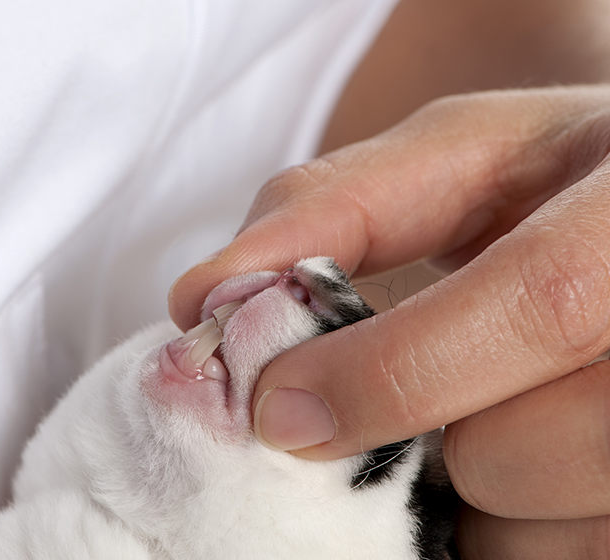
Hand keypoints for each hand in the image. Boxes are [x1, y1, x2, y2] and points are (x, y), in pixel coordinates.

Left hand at [169, 85, 609, 557]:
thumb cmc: (541, 180)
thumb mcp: (449, 161)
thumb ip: (327, 209)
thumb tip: (204, 300)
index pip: (543, 303)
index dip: (393, 370)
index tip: (278, 410)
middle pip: (525, 449)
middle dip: (428, 444)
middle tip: (421, 398)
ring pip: (549, 531)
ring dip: (479, 490)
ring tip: (496, 409)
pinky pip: (569, 556)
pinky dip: (519, 526)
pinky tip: (528, 453)